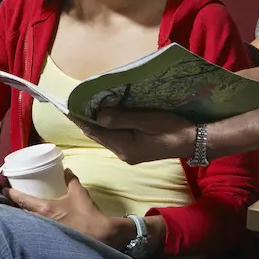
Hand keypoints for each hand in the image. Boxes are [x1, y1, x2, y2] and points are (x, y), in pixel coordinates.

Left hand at [5, 169, 114, 242]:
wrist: (99, 235)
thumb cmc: (86, 213)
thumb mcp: (78, 192)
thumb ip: (71, 180)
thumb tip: (66, 170)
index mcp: (44, 209)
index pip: (22, 200)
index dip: (11, 194)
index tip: (4, 189)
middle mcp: (41, 222)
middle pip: (22, 214)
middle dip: (16, 207)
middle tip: (14, 200)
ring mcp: (46, 233)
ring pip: (29, 224)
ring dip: (25, 217)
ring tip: (24, 210)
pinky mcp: (52, 240)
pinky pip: (38, 231)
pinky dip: (34, 226)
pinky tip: (37, 224)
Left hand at [70, 110, 195, 164]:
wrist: (193, 141)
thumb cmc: (172, 128)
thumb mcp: (146, 120)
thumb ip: (121, 118)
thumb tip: (97, 116)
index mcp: (124, 146)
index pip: (94, 131)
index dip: (78, 119)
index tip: (64, 107)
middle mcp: (123, 153)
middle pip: (97, 135)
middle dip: (84, 120)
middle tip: (71, 104)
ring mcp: (129, 154)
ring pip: (105, 137)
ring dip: (95, 123)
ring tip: (83, 107)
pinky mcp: (135, 151)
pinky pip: (114, 137)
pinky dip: (107, 127)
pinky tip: (105, 117)